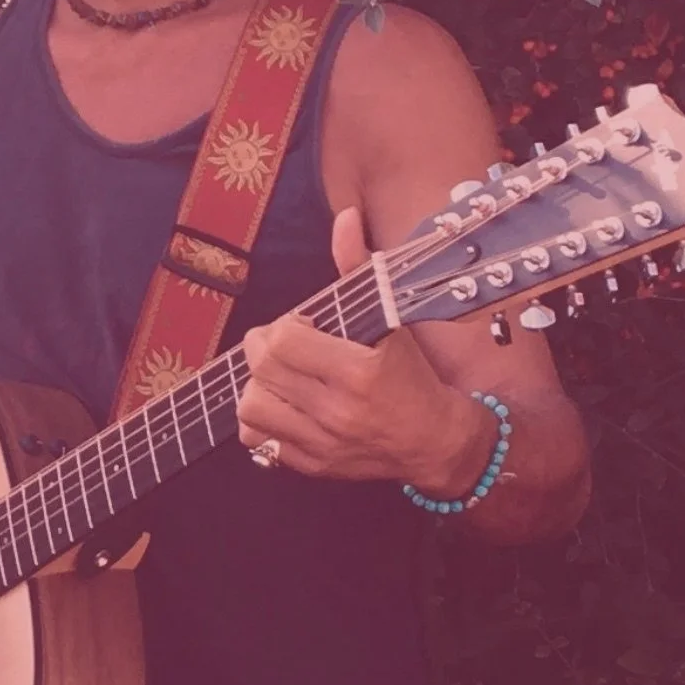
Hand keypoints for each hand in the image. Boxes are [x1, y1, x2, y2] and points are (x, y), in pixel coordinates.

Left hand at [237, 207, 490, 489]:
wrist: (433, 441)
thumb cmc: (411, 376)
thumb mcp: (391, 320)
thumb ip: (359, 269)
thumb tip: (346, 219)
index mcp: (359, 372)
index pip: (284, 341)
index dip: (284, 326)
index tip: (301, 326)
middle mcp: (337, 411)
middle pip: (262, 370)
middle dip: (264, 349)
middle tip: (282, 346)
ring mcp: (321, 443)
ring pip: (251, 407)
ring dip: (257, 385)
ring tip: (278, 377)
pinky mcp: (310, 466)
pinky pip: (256, 441)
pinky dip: (258, 420)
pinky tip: (280, 405)